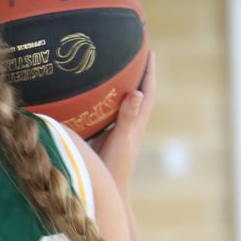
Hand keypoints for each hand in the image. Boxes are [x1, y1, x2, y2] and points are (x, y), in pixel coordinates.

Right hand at [90, 51, 156, 190]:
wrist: (107, 190)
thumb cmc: (115, 167)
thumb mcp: (121, 140)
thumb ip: (128, 118)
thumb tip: (138, 92)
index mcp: (137, 121)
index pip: (147, 90)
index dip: (149, 70)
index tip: (148, 50)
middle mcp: (129, 123)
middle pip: (136, 91)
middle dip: (136, 72)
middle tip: (131, 52)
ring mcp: (117, 130)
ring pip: (120, 101)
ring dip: (120, 85)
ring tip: (113, 68)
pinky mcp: (105, 136)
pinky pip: (105, 112)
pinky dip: (103, 100)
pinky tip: (92, 97)